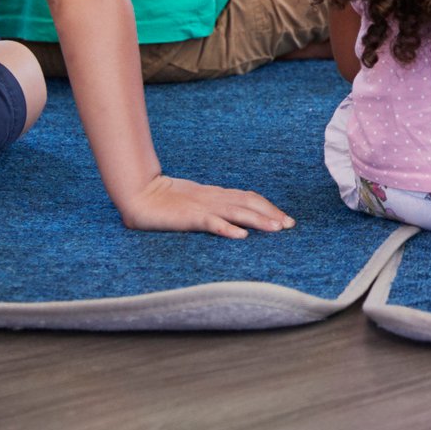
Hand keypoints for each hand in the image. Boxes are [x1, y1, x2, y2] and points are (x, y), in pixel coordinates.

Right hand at [117, 174, 294, 239]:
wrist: (140, 194)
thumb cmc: (166, 200)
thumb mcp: (195, 202)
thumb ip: (213, 208)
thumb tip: (233, 218)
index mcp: (216, 194)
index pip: (249, 198)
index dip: (268, 207)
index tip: (285, 218)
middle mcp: (214, 198)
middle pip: (250, 203)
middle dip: (271, 213)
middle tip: (290, 225)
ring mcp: (202, 206)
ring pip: (237, 211)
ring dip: (258, 220)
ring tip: (277, 228)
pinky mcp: (189, 216)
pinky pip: (212, 222)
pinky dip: (228, 228)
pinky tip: (241, 235)